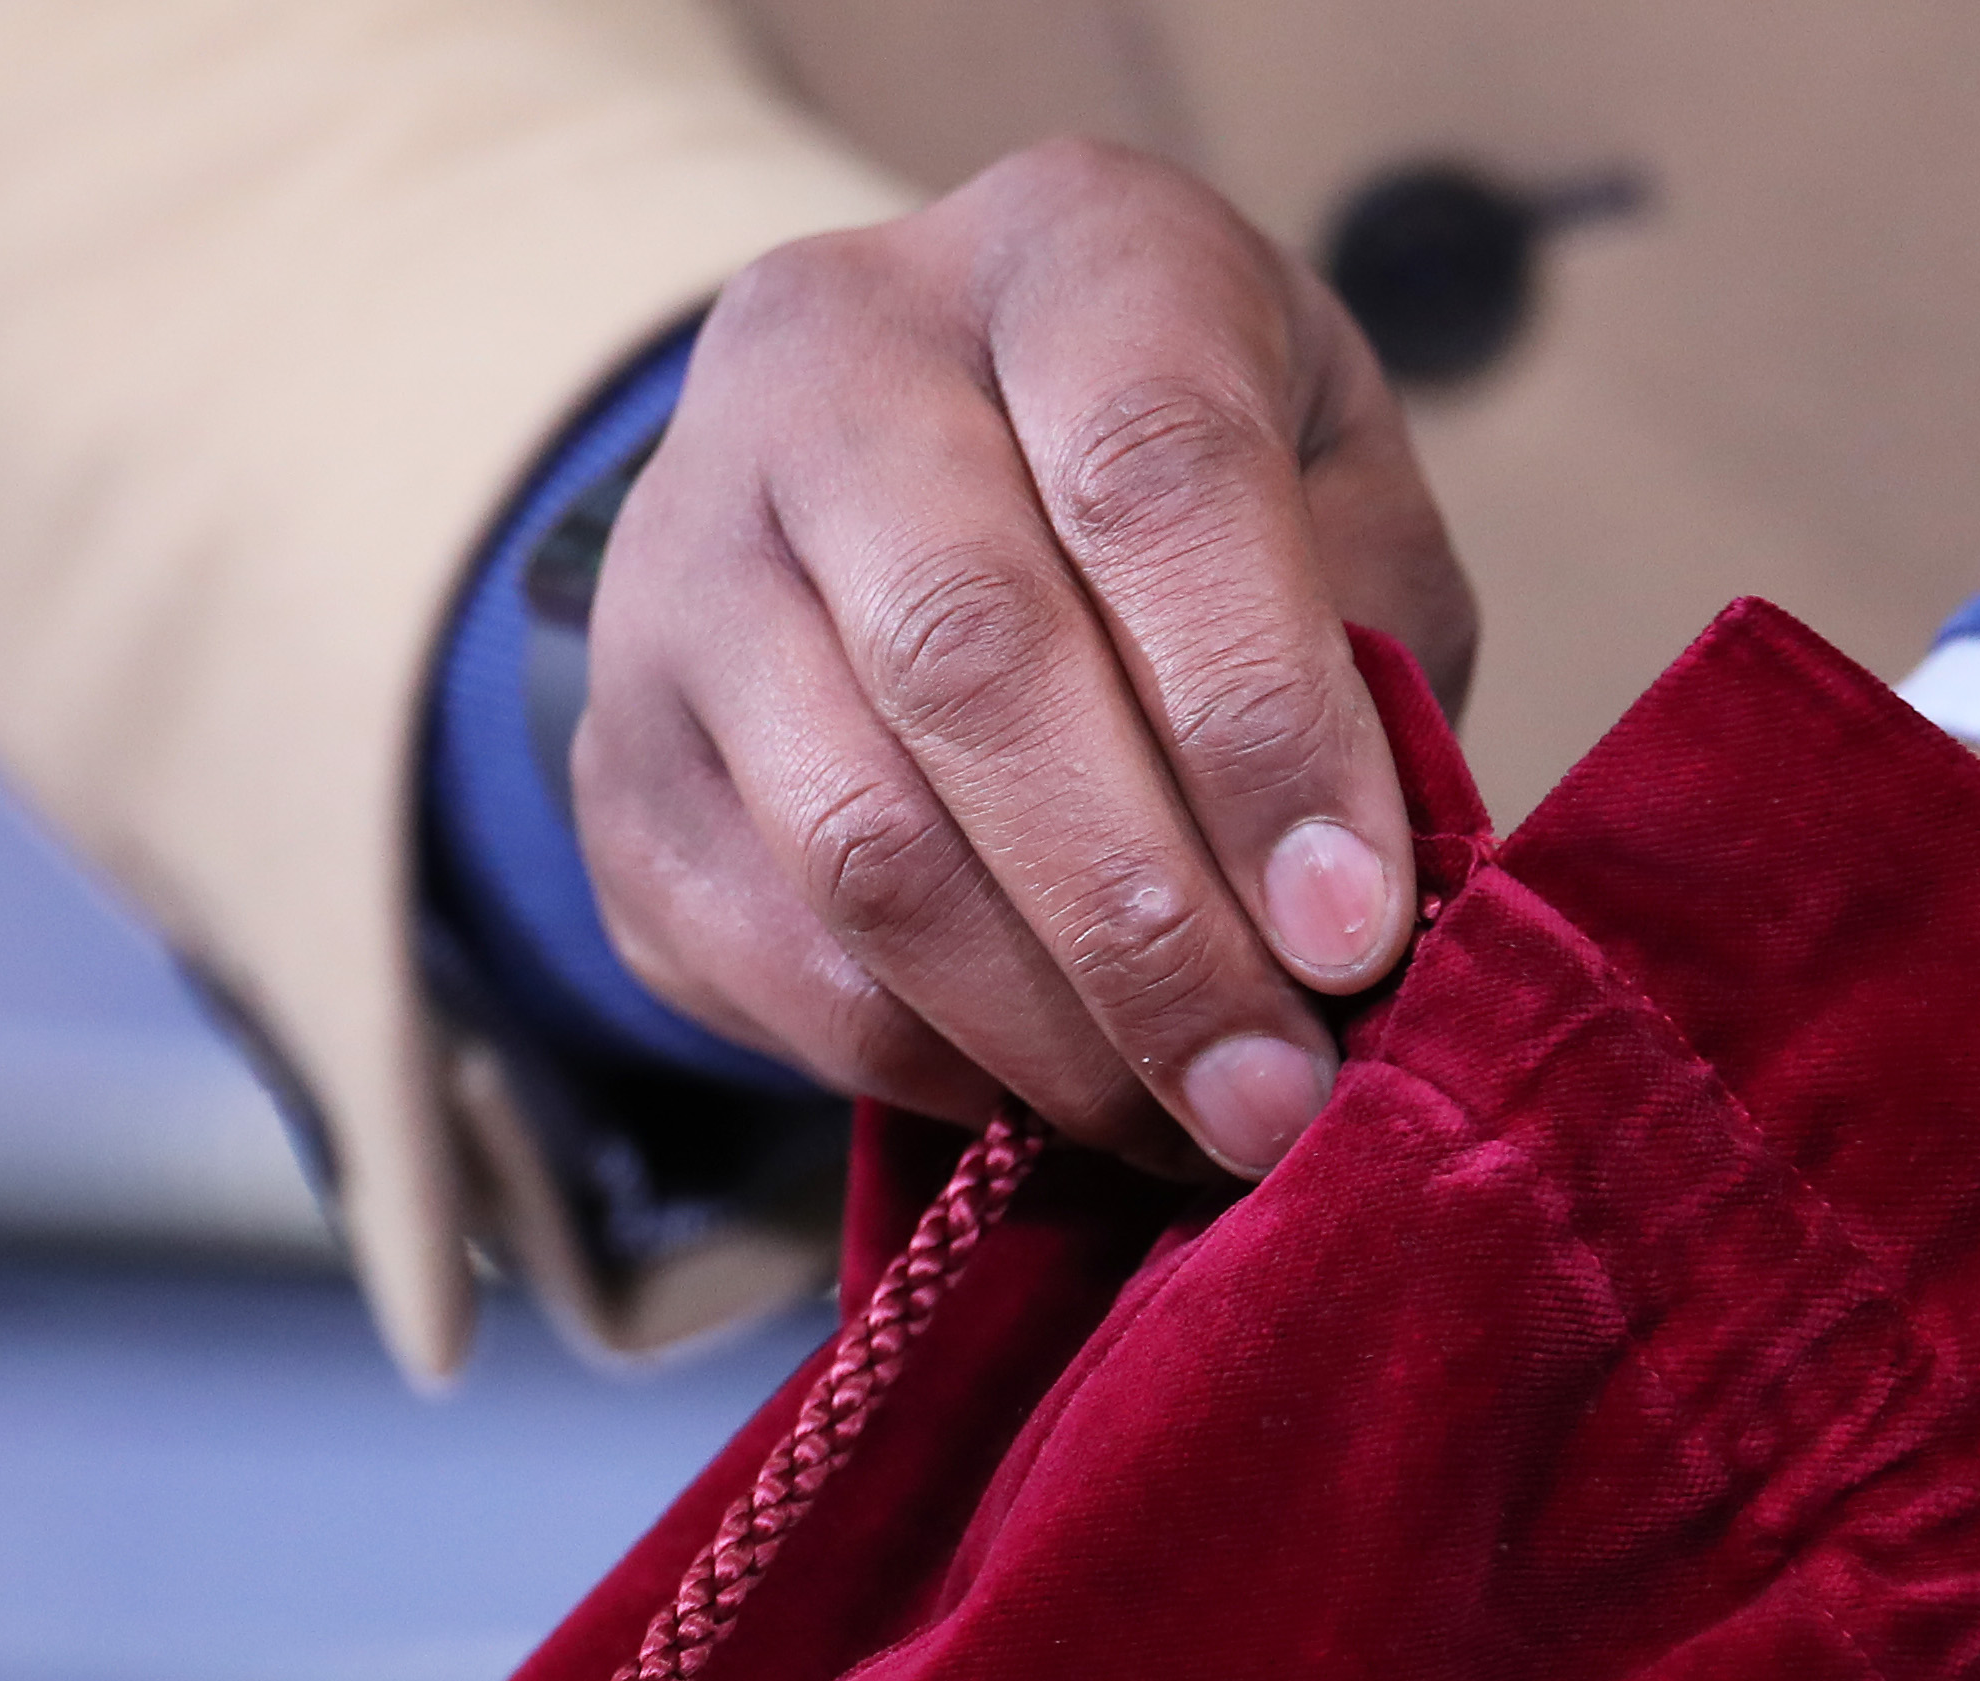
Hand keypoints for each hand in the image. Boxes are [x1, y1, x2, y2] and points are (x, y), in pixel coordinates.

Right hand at [573, 140, 1478, 1178]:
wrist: (909, 502)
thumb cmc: (1185, 510)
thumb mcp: (1333, 504)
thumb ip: (1360, 652)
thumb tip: (1345, 910)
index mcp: (1060, 256)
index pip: (1151, 468)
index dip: (1260, 724)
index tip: (1353, 933)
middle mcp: (829, 361)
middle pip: (971, 658)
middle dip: (1149, 924)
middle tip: (1274, 1095)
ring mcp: (682, 557)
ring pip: (859, 838)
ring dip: (1047, 1031)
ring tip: (1190, 1125)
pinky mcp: (619, 756)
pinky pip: (780, 955)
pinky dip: (938, 1066)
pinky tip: (1058, 1102)